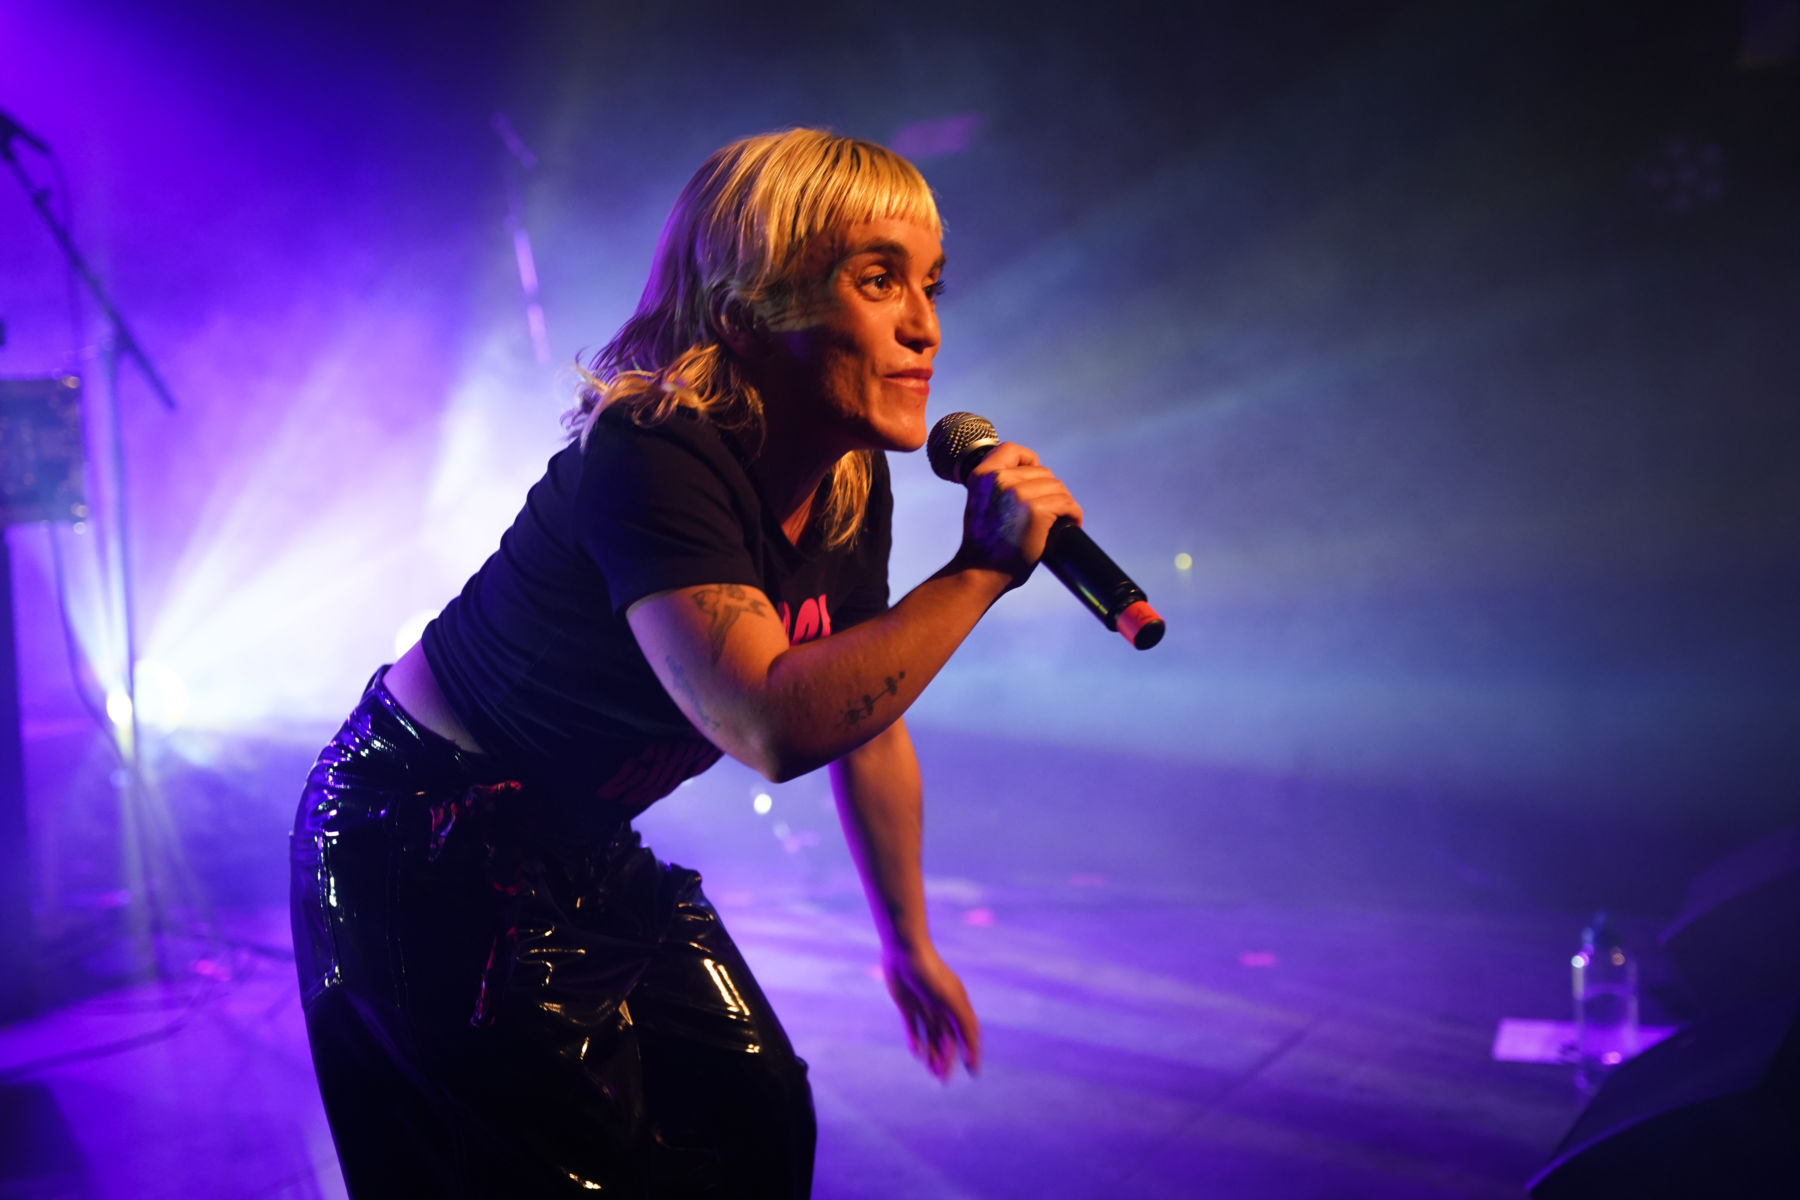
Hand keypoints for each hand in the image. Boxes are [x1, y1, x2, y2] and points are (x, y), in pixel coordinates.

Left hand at [883, 942, 980, 1080]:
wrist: (905, 951)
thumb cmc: (931, 974)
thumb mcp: (952, 1000)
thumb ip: (964, 1023)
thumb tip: (974, 1049)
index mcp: (957, 1004)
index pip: (967, 1034)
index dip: (971, 1053)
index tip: (973, 1072)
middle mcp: (942, 1006)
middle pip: (947, 1038)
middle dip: (947, 1059)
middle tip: (943, 1079)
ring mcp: (924, 1006)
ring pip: (930, 1036)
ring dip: (932, 1053)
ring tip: (932, 1071)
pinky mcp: (907, 1005)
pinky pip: (913, 1027)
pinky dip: (915, 1040)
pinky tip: (916, 1053)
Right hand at [957, 442, 1082, 586]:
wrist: (981, 573)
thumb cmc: (984, 544)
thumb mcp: (981, 502)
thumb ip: (998, 484)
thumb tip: (1031, 475)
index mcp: (982, 475)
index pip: (1012, 450)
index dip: (1029, 461)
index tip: (1034, 481)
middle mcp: (999, 479)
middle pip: (1043, 472)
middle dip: (1050, 492)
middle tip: (1048, 513)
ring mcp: (1018, 493)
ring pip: (1058, 488)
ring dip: (1063, 504)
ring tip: (1058, 521)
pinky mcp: (1037, 510)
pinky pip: (1067, 504)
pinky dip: (1073, 515)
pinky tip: (1069, 525)